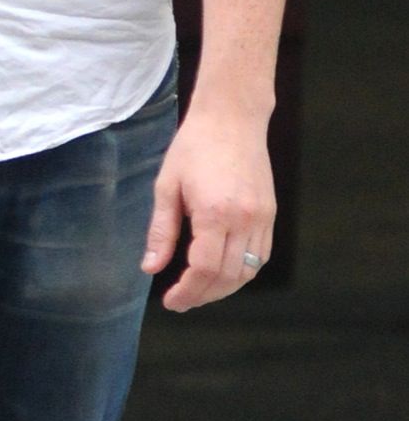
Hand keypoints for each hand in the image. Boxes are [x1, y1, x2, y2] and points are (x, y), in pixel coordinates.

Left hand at [142, 106, 275, 310]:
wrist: (232, 118)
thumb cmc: (194, 148)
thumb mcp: (166, 187)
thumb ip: (161, 231)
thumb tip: (150, 268)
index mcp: (215, 213)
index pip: (203, 269)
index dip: (187, 292)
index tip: (171, 301)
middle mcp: (245, 219)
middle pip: (226, 276)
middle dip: (202, 296)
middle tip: (181, 301)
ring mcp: (263, 218)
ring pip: (248, 271)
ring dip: (223, 288)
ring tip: (199, 291)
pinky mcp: (270, 214)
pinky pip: (261, 256)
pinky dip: (242, 272)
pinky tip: (222, 273)